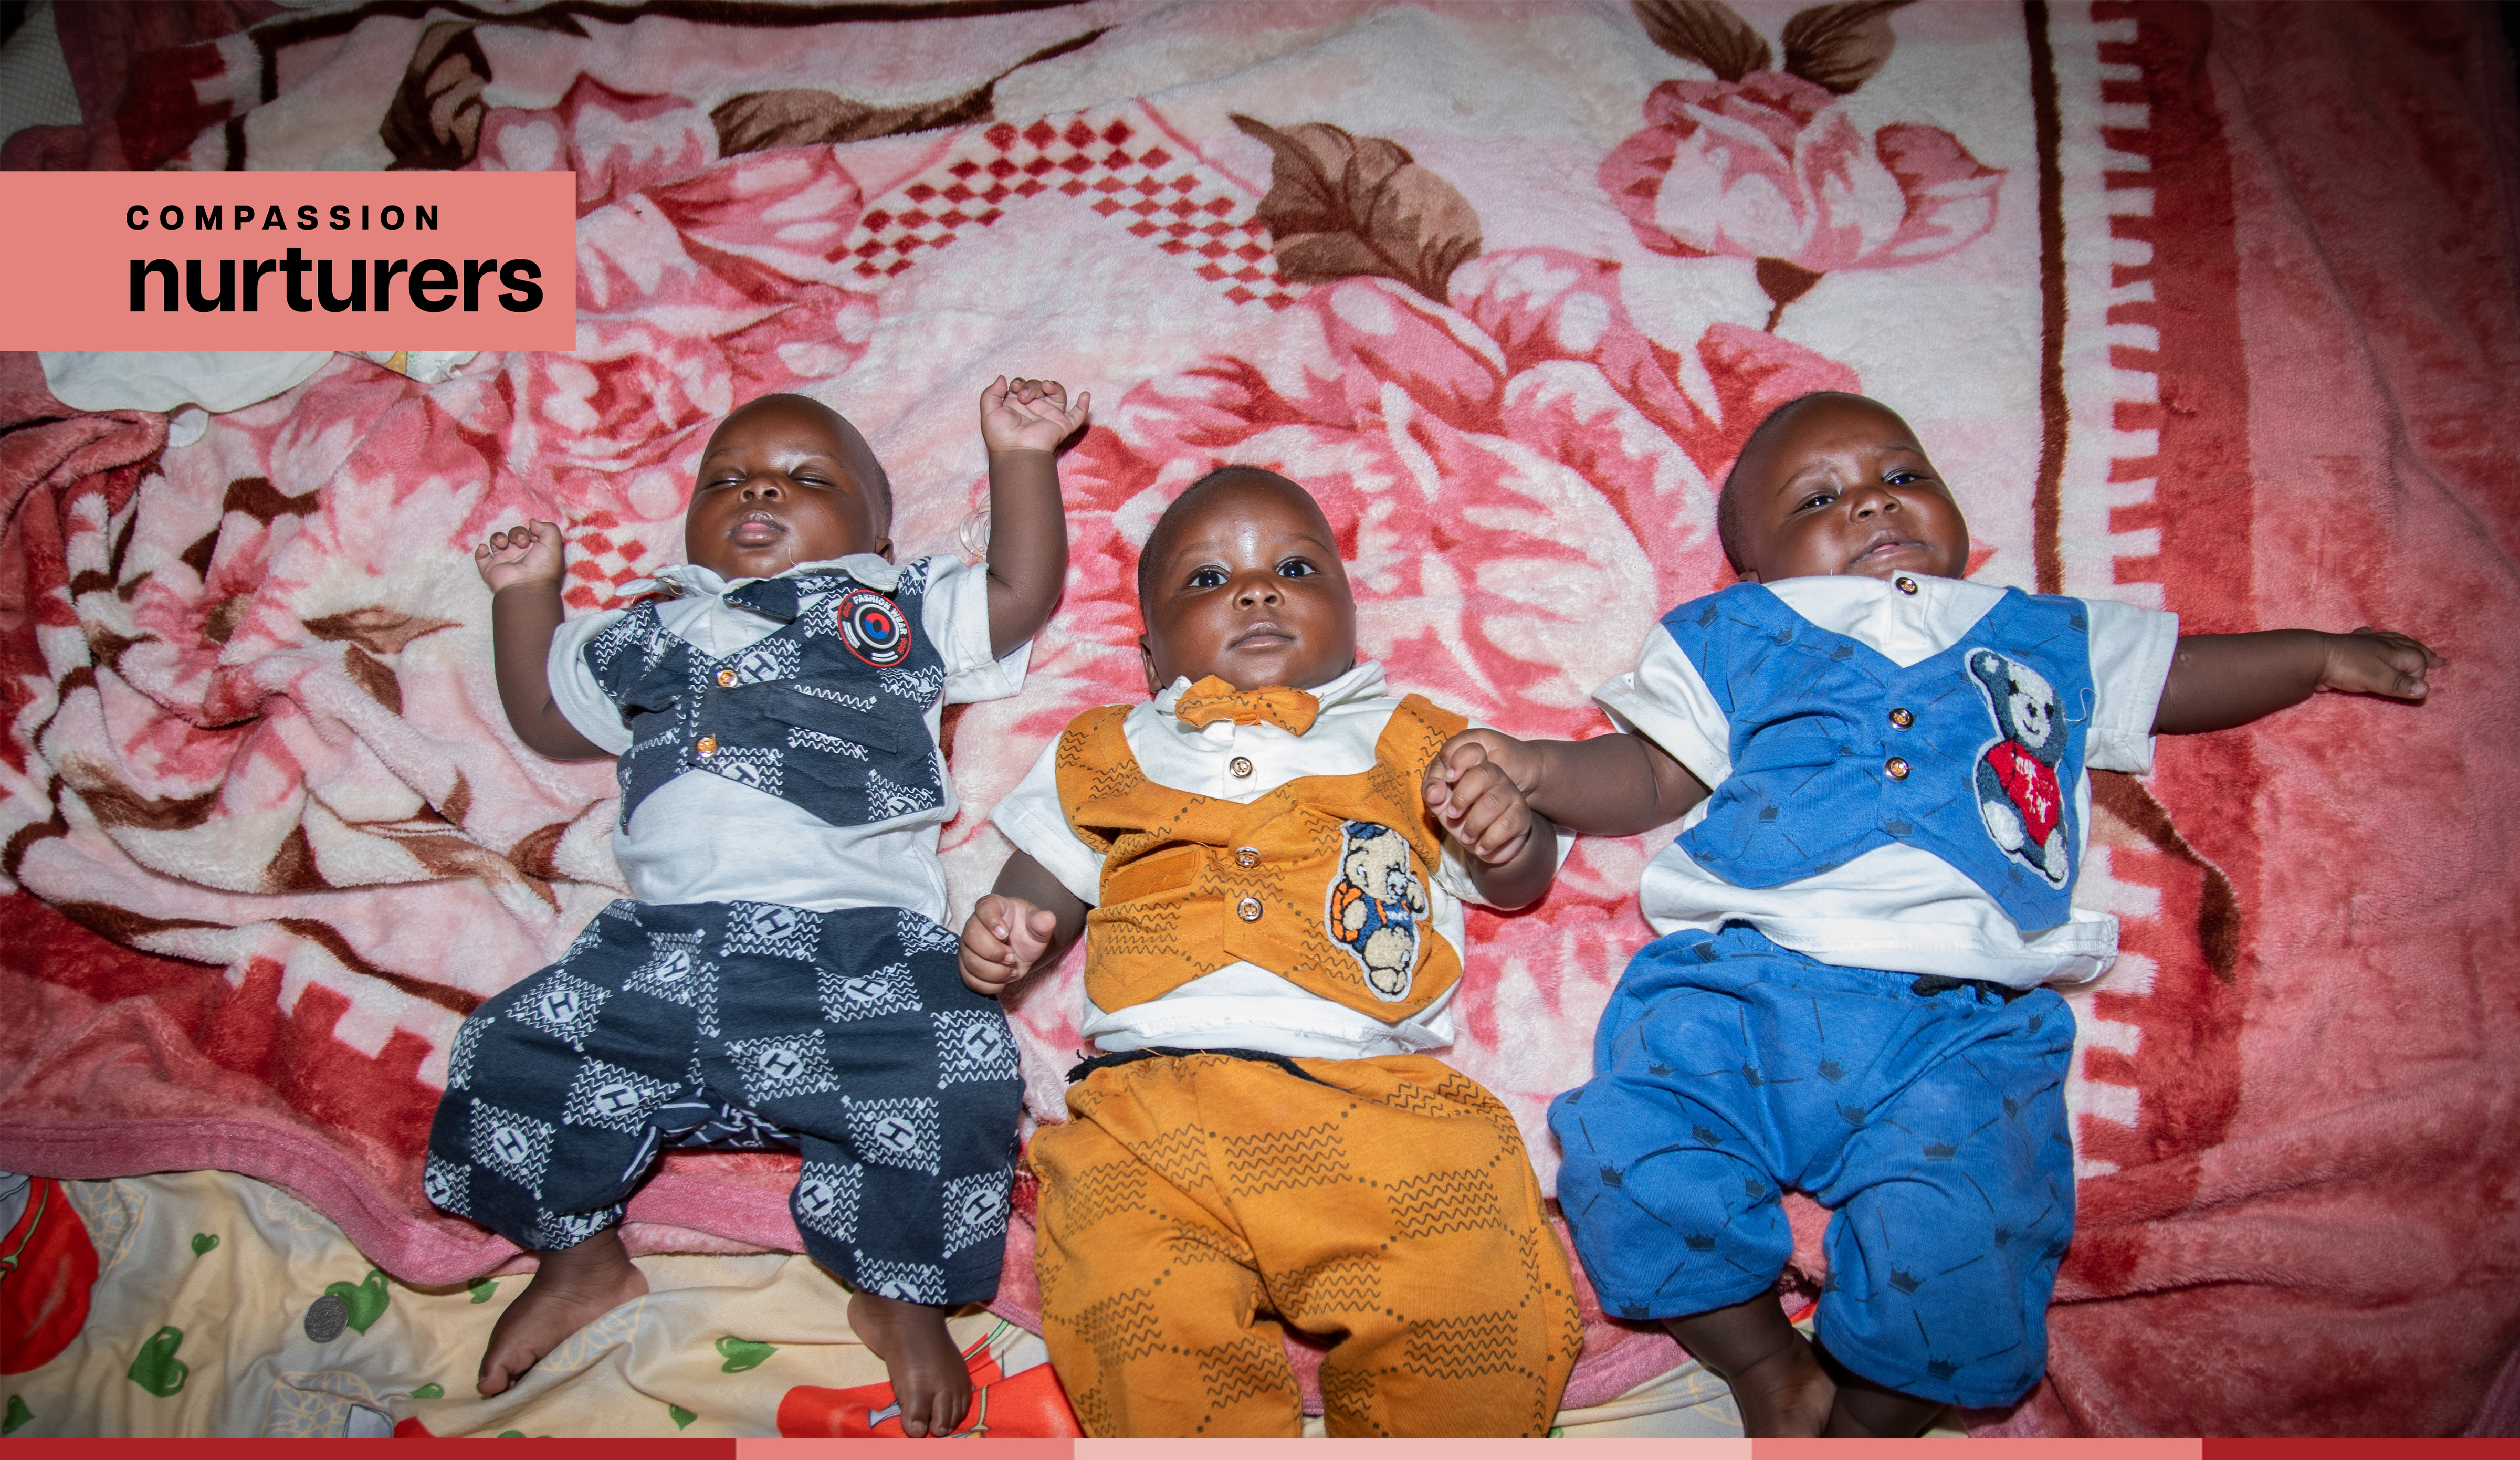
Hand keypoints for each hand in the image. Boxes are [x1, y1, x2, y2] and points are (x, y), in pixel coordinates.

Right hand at [474, 519, 565, 593]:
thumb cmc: (543, 567)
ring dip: (498, 537)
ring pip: (497, 542)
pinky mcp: (491, 568)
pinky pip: (481, 557)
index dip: (531, 530)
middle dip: (516, 533)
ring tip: (502, 544)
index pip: (530, 532)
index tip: (534, 536)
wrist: (527, 587)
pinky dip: (481, 551)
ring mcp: (505, 562)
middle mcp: (520, 555)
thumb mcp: (553, 544)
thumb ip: (547, 528)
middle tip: (521, 542)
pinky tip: (486, 550)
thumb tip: (532, 522)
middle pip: (513, 534)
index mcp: (535, 550)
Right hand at [960, 893, 1059, 995]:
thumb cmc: (1026, 931)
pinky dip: (990, 984)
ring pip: (971, 962)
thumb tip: (1048, 918)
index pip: (983, 908)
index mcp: (992, 907)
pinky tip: (1003, 979)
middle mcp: (974, 924)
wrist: (1021, 948)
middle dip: (995, 952)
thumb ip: (1041, 923)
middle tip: (1012, 957)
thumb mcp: (1038, 927)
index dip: (992, 922)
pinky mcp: (966, 966)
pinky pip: (970, 980)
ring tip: (1011, 969)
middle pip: (971, 937)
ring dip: (995, 972)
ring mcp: (967, 946)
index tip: (1005, 934)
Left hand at [979, 376, 1089, 455]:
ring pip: (1057, 394)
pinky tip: (1085, 395)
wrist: (1015, 452)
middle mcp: (1034, 410)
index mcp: (1018, 406)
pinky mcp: (1062, 425)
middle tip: (1024, 396)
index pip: (1023, 386)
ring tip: (1046, 386)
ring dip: (1054, 386)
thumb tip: (1002, 378)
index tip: (1014, 387)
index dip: (1020, 382)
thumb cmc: (1000, 436)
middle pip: (1039, 387)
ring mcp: (1049, 417)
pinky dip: (1083, 405)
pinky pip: (1077, 415)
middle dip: (1032, 385)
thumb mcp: (988, 410)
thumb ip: (991, 392)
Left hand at [1422, 730, 1538, 864]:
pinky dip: (1488, 840)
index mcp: (1475, 768)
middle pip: (1482, 774)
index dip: (1459, 761)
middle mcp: (1497, 776)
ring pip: (1493, 802)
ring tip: (1466, 837)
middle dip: (1462, 797)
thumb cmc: (1463, 818)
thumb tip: (1435, 790)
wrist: (1489, 845)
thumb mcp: (1442, 806)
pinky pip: (1505, 824)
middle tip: (1453, 815)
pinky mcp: (1522, 816)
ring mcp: (1511, 795)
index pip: (1473, 751)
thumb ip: (1433, 794)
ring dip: (1473, 824)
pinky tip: (1481, 847)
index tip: (1449, 779)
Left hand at [2319, 627, 2439, 700]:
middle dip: (2424, 654)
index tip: (2411, 691)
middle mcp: (2383, 643)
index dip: (2417, 677)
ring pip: (2391, 640)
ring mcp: (2366, 643)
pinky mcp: (2350, 646)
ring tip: (2411, 645)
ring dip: (2404, 644)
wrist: (2314, 657)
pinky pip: (2366, 637)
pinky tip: (2370, 630)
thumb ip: (2401, 685)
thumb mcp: (2378, 678)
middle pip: (2409, 646)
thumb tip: (2426, 690)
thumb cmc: (2348, 667)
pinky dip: (2372, 634)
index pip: (2418, 662)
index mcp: (2394, 650)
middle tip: (2438, 660)